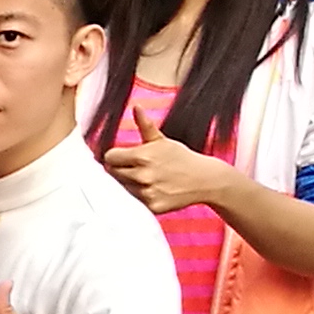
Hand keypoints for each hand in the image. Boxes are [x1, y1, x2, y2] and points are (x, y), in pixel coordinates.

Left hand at [103, 133, 220, 215]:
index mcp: (143, 156)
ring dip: (129, 183)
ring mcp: (147, 192)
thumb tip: (136, 107)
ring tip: (147, 178)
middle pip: (113, 173)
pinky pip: (134, 201)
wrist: (204, 179)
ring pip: (122, 188)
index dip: (115, 156)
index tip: (122, 156)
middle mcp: (143, 175)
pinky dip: (140, 196)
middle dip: (121, 169)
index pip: (109, 158)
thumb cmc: (181, 158)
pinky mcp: (152, 206)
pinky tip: (152, 189)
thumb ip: (145, 125)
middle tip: (137, 167)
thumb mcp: (162, 140)